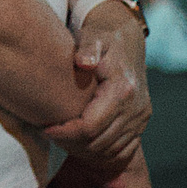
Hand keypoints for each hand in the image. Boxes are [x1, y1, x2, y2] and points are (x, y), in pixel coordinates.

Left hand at [41, 2, 149, 167]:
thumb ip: (88, 48)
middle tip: (48, 134)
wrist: (127, 38)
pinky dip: (99, 151)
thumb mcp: (92, 36)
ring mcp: (141, 117)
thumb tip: (83, 62)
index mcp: (123, 89)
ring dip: (83, 149)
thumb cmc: (102, 37)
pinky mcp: (140, 122)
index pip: (90, 127)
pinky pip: (121, 149)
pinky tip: (79, 140)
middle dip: (71, 143)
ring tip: (60, 136)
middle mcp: (136, 107)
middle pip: (99, 143)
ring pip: (110, 150)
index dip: (65, 132)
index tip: (45, 129)